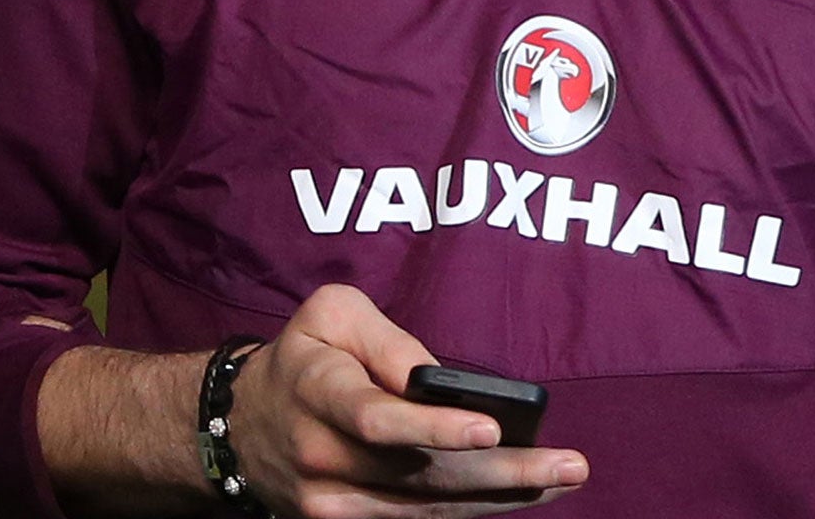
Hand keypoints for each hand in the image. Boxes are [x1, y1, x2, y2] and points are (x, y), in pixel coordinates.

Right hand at [224, 283, 588, 517]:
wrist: (243, 425)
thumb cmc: (304, 356)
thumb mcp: (332, 315)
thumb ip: (387, 340)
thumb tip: (438, 380)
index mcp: (318, 391)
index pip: (378, 418)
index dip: (435, 428)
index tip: (492, 429)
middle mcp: (322, 456)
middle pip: (421, 474)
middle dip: (503, 472)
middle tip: (571, 465)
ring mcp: (331, 502)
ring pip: (427, 506)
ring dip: (501, 496)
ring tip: (562, 477)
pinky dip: (470, 509)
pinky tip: (517, 494)